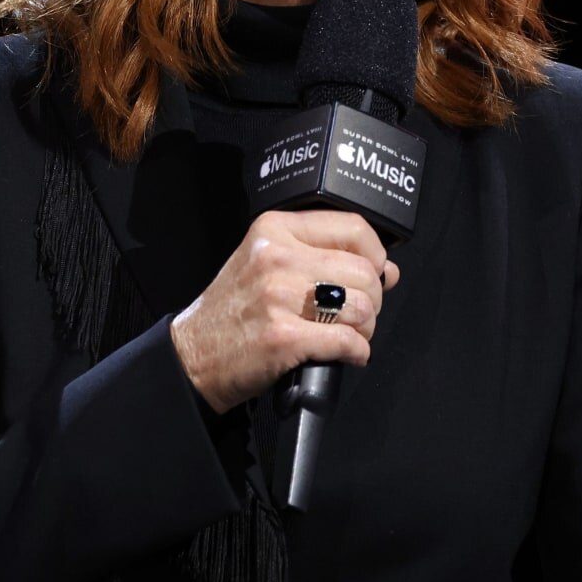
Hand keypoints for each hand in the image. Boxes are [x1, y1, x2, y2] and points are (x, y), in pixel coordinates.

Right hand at [170, 209, 399, 413]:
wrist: (193, 355)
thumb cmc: (234, 311)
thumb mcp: (268, 263)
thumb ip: (325, 257)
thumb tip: (388, 269)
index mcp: (275, 229)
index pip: (353, 227)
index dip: (375, 255)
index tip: (373, 273)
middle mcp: (276, 257)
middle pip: (364, 270)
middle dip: (373, 300)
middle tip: (357, 314)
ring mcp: (278, 297)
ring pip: (362, 307)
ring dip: (365, 329)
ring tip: (347, 334)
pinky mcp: (282, 337)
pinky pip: (347, 341)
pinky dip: (356, 353)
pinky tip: (345, 354)